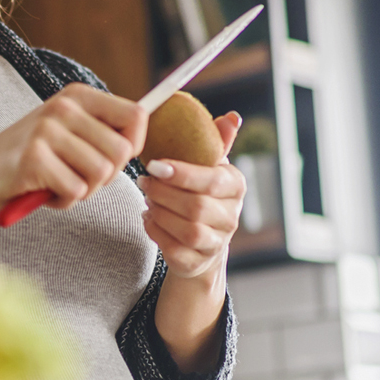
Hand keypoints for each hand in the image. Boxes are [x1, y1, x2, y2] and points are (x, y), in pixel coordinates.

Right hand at [0, 83, 146, 218]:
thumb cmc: (31, 161)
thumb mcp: (68, 133)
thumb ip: (102, 130)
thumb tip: (140, 137)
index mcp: (76, 96)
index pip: (136, 115)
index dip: (133, 145)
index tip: (110, 158)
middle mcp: (63, 107)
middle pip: (121, 152)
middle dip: (106, 176)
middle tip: (77, 178)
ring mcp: (46, 131)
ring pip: (101, 174)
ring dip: (83, 190)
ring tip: (57, 183)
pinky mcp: (33, 159)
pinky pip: (76, 191)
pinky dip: (63, 201)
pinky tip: (42, 192)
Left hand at [138, 112, 244, 280]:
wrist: (202, 239)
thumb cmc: (202, 192)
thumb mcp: (209, 165)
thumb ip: (217, 141)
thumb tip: (232, 117)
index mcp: (236, 186)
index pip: (212, 180)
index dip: (182, 173)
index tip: (154, 165)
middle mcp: (232, 217)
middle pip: (197, 207)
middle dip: (164, 193)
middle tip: (143, 181)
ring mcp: (217, 243)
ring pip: (188, 231)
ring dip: (160, 213)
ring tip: (147, 199)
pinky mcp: (198, 263)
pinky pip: (176, 251)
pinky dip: (156, 233)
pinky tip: (147, 218)